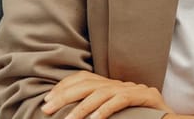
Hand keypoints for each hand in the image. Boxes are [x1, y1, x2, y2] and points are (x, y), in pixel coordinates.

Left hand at [42, 71, 173, 118]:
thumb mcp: (118, 116)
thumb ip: (99, 112)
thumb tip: (73, 116)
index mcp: (114, 86)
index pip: (85, 79)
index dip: (64, 87)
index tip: (48, 100)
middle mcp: (123, 84)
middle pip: (89, 84)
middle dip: (65, 96)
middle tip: (47, 109)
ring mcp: (136, 89)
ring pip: (102, 93)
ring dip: (82, 108)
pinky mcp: (146, 97)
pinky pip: (121, 100)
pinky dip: (105, 110)